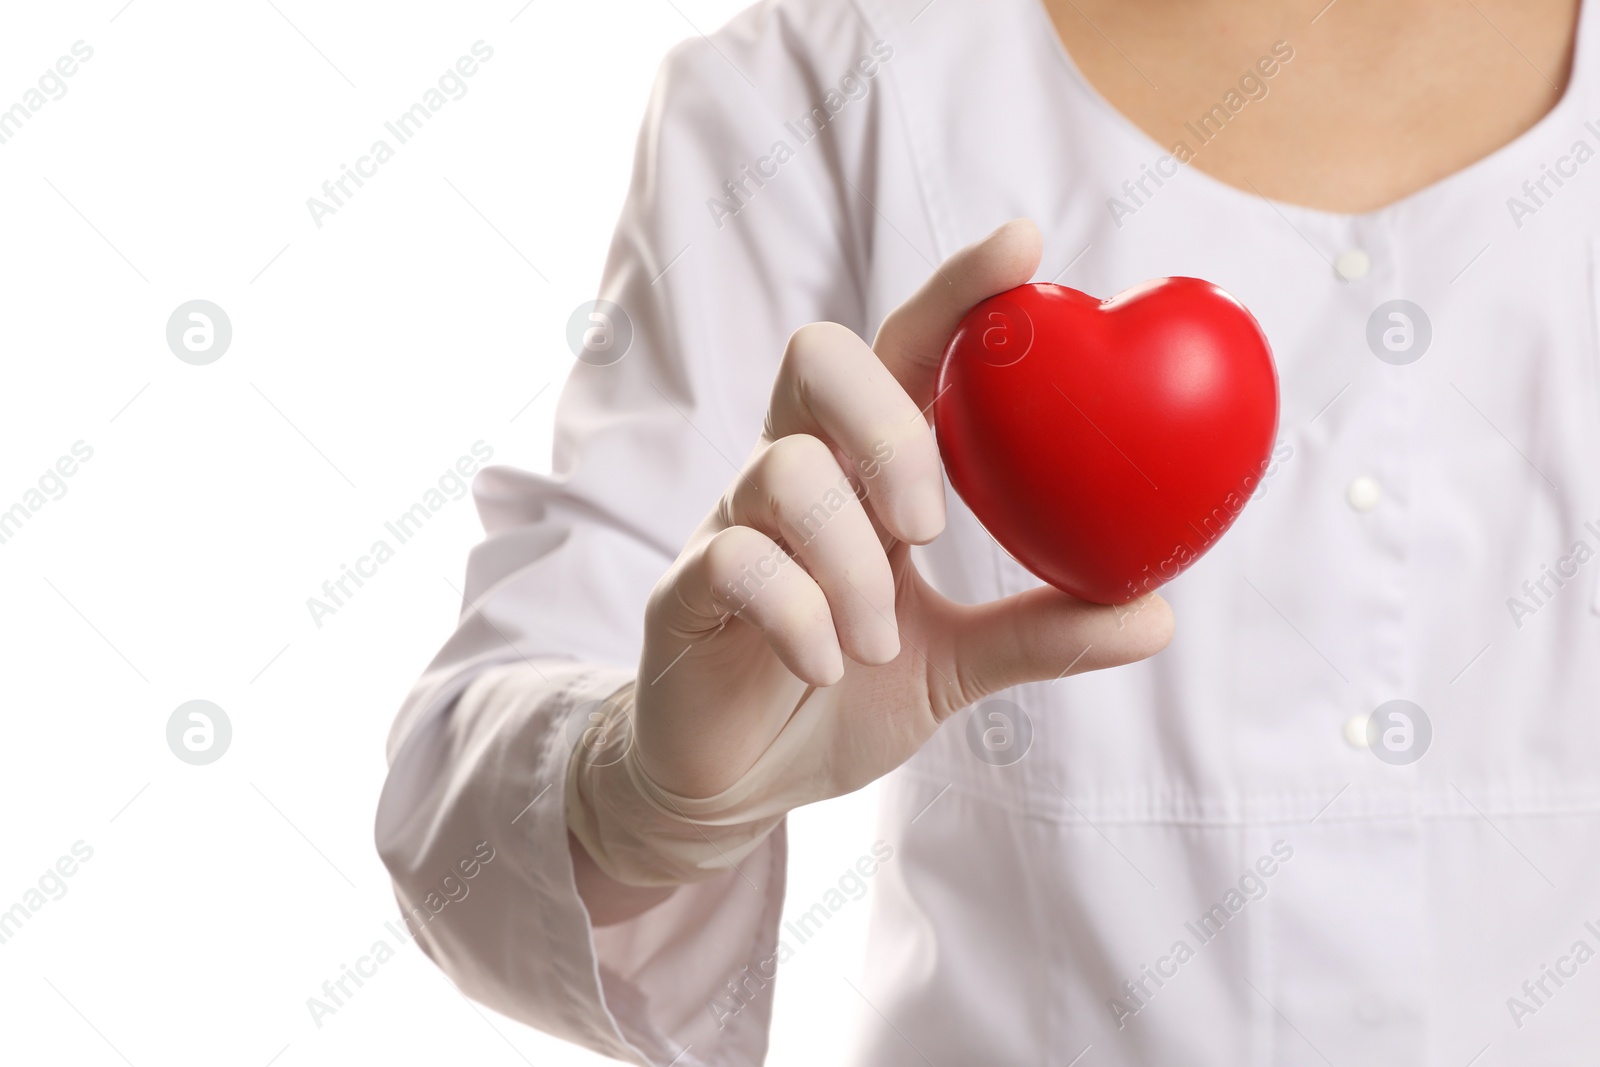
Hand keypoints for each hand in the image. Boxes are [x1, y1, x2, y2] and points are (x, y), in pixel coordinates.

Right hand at [633, 219, 1173, 800]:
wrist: (736, 780)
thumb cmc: (842, 692)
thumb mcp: (957, 665)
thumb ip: (1040, 632)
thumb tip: (1159, 614)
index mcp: (863, 473)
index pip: (902, 351)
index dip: (955, 292)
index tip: (1025, 246)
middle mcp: (794, 474)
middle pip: (821, 357)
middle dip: (889, 427)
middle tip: (931, 524)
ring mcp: (733, 524)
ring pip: (784, 469)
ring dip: (852, 560)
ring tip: (878, 644)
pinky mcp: (686, 587)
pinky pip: (737, 559)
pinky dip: (800, 615)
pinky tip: (828, 666)